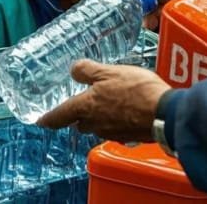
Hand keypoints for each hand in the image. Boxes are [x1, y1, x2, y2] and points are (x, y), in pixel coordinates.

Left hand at [37, 60, 170, 142]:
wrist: (165, 113)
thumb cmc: (136, 90)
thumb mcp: (109, 72)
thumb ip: (88, 70)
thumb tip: (74, 69)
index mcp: (86, 108)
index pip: (59, 116)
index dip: (48, 118)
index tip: (41, 121)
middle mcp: (95, 124)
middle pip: (79, 122)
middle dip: (77, 115)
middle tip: (80, 105)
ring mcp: (111, 133)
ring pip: (96, 126)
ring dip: (97, 118)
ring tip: (105, 104)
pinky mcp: (127, 136)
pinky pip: (114, 129)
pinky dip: (114, 121)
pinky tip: (124, 111)